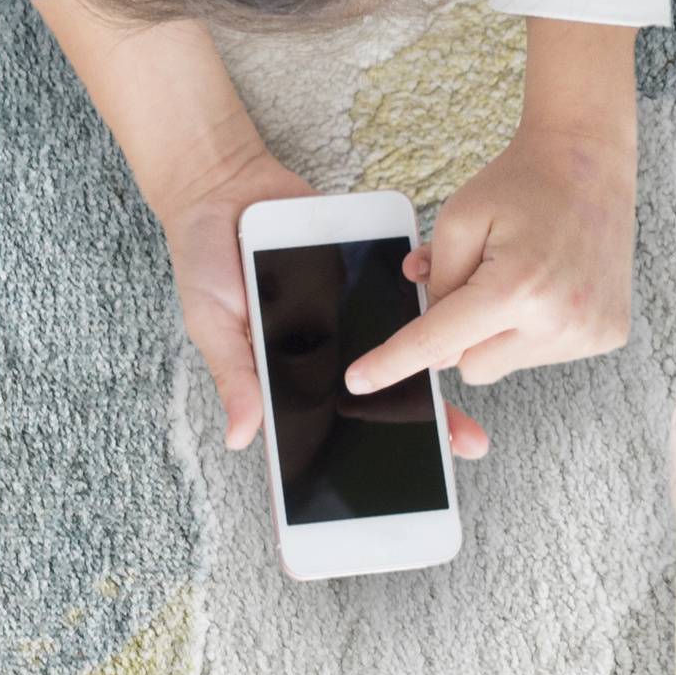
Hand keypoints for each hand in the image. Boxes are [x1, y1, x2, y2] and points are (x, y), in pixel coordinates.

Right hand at [152, 147, 489, 461]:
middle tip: (465, 446)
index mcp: (288, 373)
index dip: (359, 455)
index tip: (396, 488)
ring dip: (434, 374)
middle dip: (420, 423)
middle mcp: (326, 350)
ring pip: (399, 351)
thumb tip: (240, 437)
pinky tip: (454, 330)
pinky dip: (427, 313)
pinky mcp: (366, 278)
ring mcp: (350, 316)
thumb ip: (233, 375)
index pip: (328, 424)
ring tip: (469, 408)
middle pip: (379, 394)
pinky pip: (401, 300)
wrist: (227, 185)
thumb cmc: (206, 260)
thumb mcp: (211, 321)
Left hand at [354, 106, 634, 402]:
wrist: (589, 163)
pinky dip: (531, 330)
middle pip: (469, 364)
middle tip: (479, 279)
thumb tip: (427, 342)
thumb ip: (435, 279)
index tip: (359, 382)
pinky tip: (547, 287)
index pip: (437, 342)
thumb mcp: (458, 219)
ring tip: (520, 276)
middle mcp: (557, 320)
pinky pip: (541, 354)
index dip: (392, 363)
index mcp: (515, 288)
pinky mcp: (606, 335)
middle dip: (458, 332)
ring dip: (497, 330)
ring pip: (504, 362)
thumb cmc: (522, 184)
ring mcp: (587, 333)